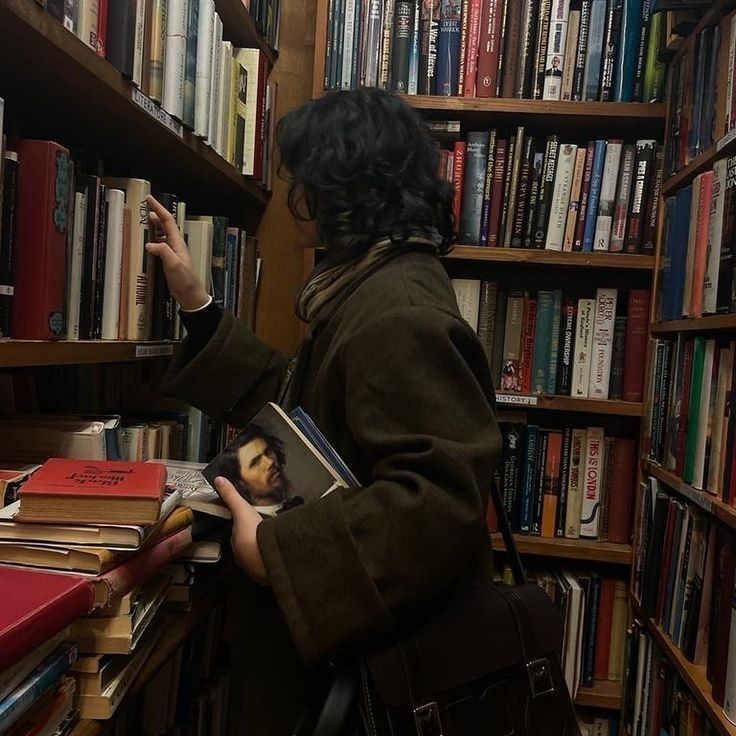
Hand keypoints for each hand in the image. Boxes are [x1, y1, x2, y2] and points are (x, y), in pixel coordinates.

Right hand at [145, 195, 209, 310]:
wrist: (190, 295)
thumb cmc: (185, 280)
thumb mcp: (174, 264)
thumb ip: (163, 251)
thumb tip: (149, 243)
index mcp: (177, 242)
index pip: (167, 220)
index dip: (158, 208)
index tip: (149, 198)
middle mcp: (175, 244)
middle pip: (164, 225)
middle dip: (155, 215)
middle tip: (143, 208)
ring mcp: (172, 252)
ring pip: (162, 234)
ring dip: (153, 227)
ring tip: (143, 222)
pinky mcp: (169, 260)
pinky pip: (160, 245)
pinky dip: (152, 240)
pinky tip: (146, 242)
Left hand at [214, 476, 269, 584]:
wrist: (267, 557)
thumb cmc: (252, 532)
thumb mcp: (242, 510)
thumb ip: (231, 495)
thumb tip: (217, 479)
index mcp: (236, 543)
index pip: (238, 535)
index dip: (243, 528)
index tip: (252, 523)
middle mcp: (242, 558)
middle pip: (247, 546)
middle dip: (254, 540)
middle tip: (264, 531)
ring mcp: (254, 569)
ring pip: (257, 557)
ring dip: (263, 550)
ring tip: (274, 542)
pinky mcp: (267, 575)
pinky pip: (268, 565)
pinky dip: (272, 559)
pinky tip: (279, 553)